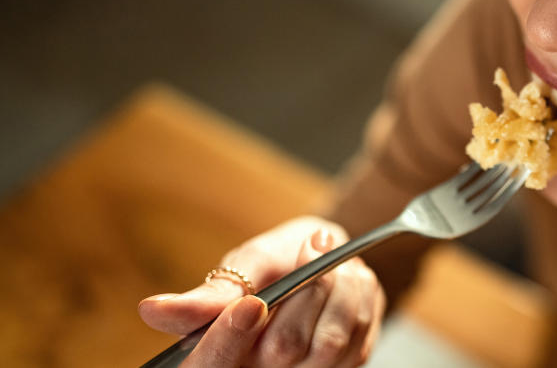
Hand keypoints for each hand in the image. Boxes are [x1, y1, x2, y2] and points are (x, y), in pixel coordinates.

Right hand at [139, 216, 386, 366]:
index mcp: (218, 351)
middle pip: (284, 348)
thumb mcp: (245, 265)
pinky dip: (361, 300)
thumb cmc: (278, 260)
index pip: (212, 364)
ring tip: (335, 261)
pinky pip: (358, 339)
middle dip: (308, 288)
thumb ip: (212, 294)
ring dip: (340, 289)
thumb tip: (151, 310)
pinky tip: (350, 282)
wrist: (330, 256)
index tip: (249, 306)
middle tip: (315, 244)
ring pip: (329, 343)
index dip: (227, 340)